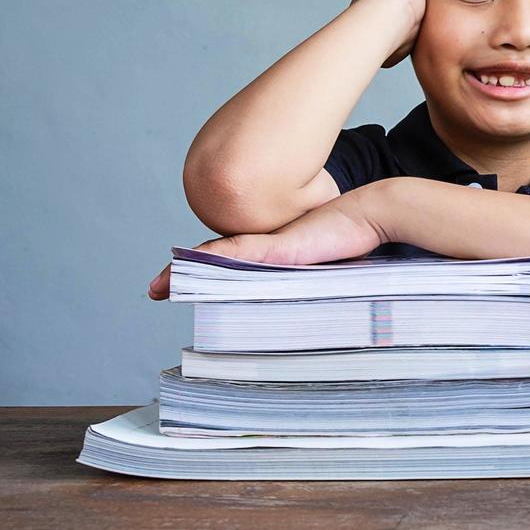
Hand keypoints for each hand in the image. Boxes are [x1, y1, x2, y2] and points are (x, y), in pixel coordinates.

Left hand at [147, 189, 386, 299]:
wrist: (373, 213)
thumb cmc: (358, 243)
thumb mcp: (329, 274)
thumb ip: (314, 286)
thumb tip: (312, 316)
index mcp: (277, 257)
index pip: (232, 268)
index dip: (204, 273)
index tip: (176, 285)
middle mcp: (268, 250)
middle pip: (218, 264)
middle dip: (186, 275)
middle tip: (156, 289)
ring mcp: (271, 247)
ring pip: (220, 260)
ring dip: (188, 272)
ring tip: (161, 286)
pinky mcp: (278, 247)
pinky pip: (239, 254)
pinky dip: (213, 261)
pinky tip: (190, 267)